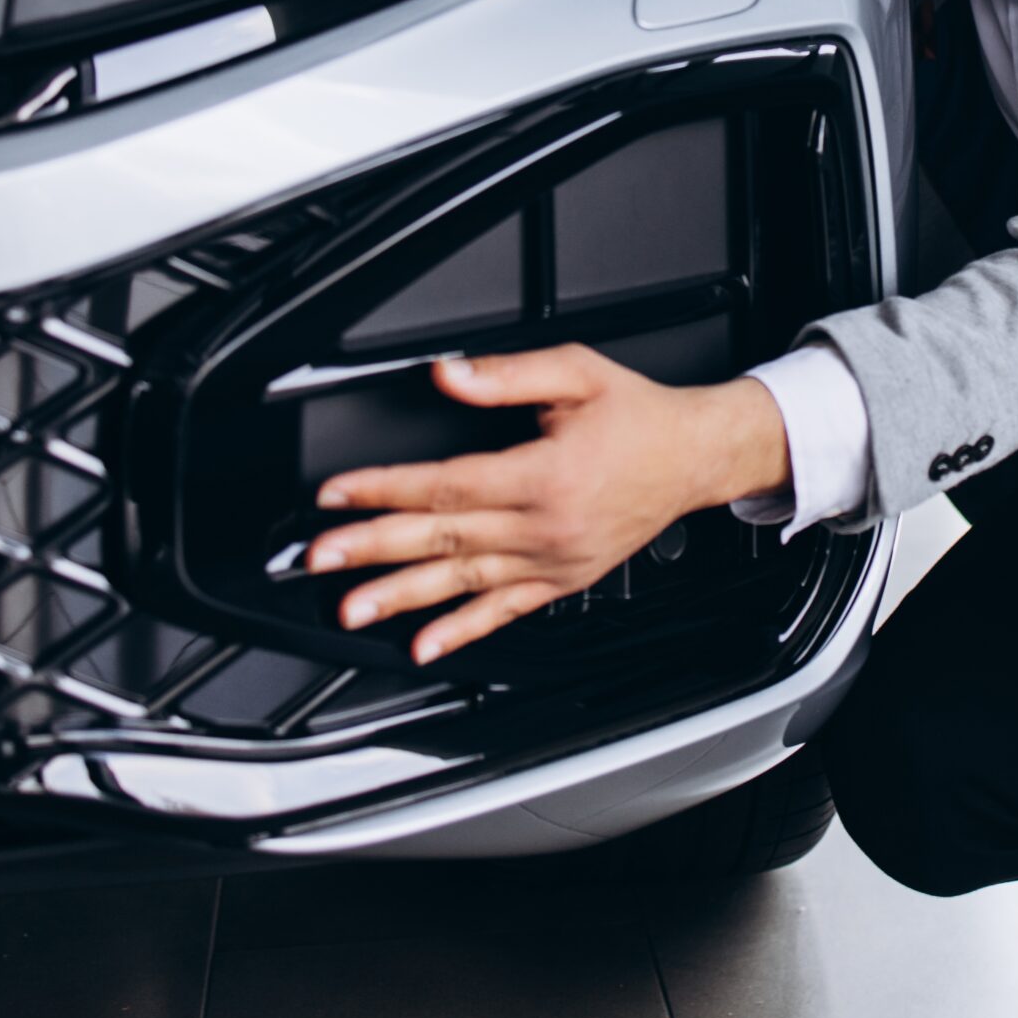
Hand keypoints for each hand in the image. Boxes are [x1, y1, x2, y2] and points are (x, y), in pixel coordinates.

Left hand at [305, 346, 791, 664]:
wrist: (696, 458)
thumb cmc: (640, 415)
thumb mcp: (578, 372)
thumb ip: (507, 373)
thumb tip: (447, 374)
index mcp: (544, 473)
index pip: (446, 484)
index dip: (384, 488)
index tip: (336, 493)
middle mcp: (546, 526)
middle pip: (443, 538)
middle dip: (374, 548)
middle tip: (321, 559)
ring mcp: (553, 561)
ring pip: (464, 582)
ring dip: (403, 596)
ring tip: (352, 609)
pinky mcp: (563, 580)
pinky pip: (505, 611)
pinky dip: (462, 630)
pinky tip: (425, 644)